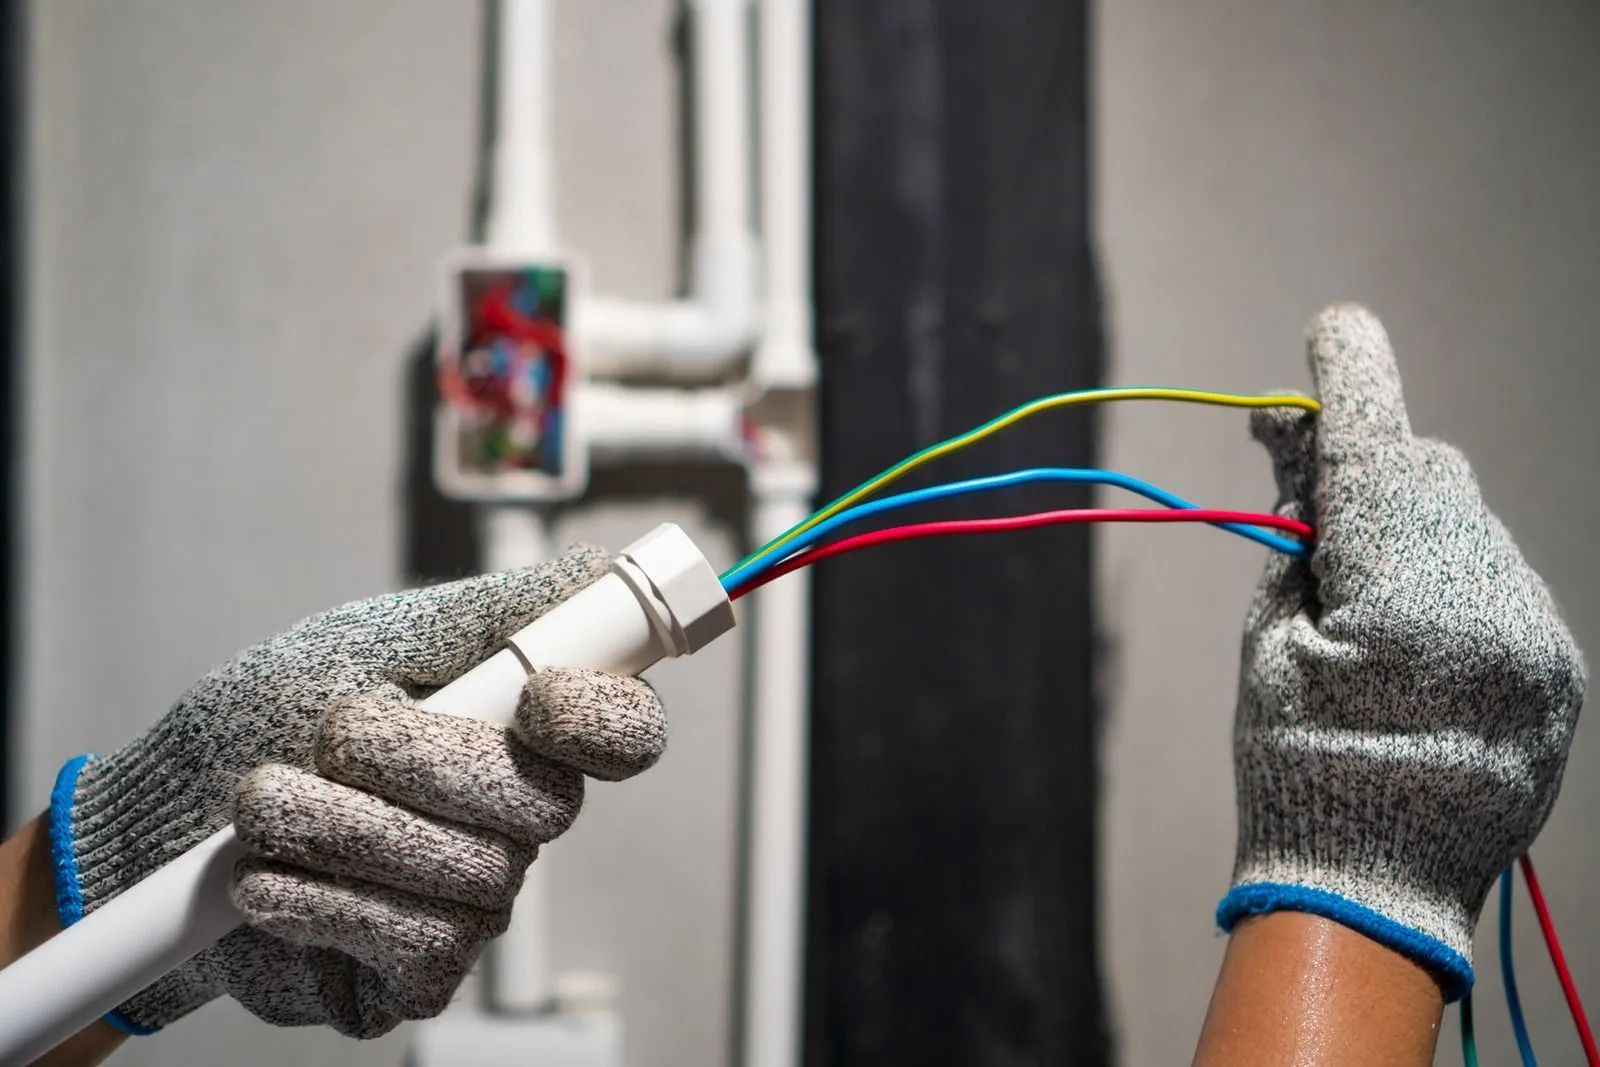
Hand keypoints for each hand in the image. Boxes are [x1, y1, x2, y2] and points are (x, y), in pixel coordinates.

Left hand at [49, 546, 666, 1036]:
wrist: (154, 828)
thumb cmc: (262, 722)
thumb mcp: (363, 642)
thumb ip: (484, 614)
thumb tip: (595, 568)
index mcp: (513, 728)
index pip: (623, 732)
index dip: (604, 719)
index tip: (537, 696)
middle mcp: (512, 817)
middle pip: (545, 804)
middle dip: (420, 764)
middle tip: (336, 738)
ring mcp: (473, 900)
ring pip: (473, 874)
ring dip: (344, 828)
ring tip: (266, 807)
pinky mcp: (421, 971)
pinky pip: (421, 944)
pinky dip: (325, 903)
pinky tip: (269, 881)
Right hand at [1219, 304, 1585, 999]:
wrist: (1373, 896)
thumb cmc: (1293, 767)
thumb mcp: (1269, 640)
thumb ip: (1299, 531)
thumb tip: (1302, 438)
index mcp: (1406, 604)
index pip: (1376, 453)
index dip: (1349, 380)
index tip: (1332, 327)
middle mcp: (1496, 608)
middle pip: (1430, 476)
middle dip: (1368, 470)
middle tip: (1305, 496)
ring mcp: (1541, 640)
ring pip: (1467, 526)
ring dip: (1410, 530)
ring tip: (1362, 606)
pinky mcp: (1560, 668)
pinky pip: (1499, 580)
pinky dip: (1449, 579)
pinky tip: (1412, 636)